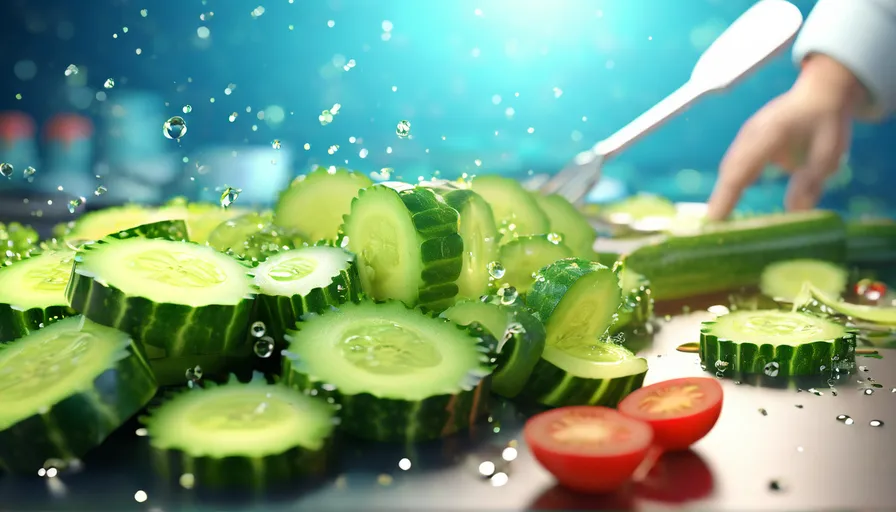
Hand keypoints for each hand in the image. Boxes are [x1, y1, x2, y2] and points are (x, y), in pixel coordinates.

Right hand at [707, 55, 864, 219]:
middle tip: (712, 231)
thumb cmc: (826, 121)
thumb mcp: (829, 151)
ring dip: (721, 195)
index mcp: (771, 133)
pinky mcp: (745, 143)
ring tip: (717, 223)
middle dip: (719, 200)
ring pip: (729, 169)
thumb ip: (811, 180)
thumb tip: (796, 212)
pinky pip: (733, 167)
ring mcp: (745, 137)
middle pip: (729, 171)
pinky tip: (726, 206)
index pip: (743, 167)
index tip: (716, 219)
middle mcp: (750, 134)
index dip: (727, 194)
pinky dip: (728, 187)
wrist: (820, 93)